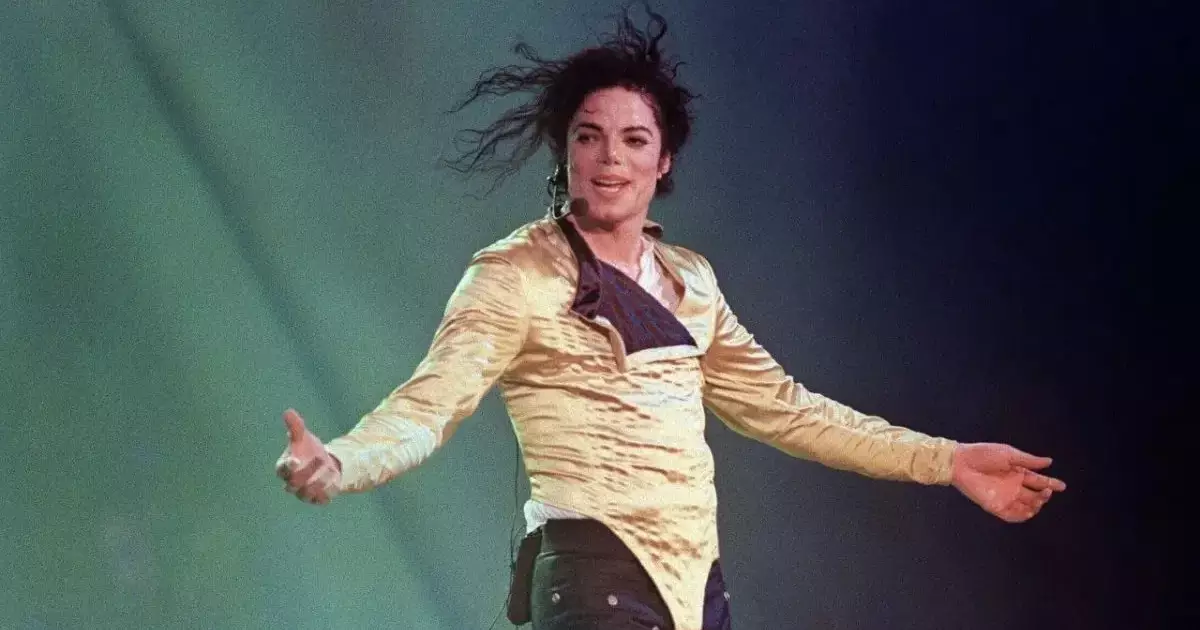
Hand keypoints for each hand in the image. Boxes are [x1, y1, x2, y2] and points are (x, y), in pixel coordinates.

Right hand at [274, 408, 340, 504]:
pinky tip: (335, 479)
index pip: (281, 470)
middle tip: (320, 458)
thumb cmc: (309, 449)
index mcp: (285, 468)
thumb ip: (296, 426)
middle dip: (306, 473)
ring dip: (319, 481)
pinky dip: (328, 490)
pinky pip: (322, 499)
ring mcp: (304, 493)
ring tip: (330, 468)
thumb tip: (288, 412)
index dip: (287, 467)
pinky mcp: (318, 499)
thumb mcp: (304, 436)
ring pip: (307, 494)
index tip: (296, 459)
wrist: (326, 463)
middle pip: (293, 485)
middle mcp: (292, 483)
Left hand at [951, 442, 1065, 522]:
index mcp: (1018, 473)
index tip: (1062, 486)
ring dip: (1036, 505)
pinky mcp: (995, 506)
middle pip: (1035, 495)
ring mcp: (1005, 497)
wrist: (961, 462)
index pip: (1038, 481)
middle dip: (1044, 495)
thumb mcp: (1008, 454)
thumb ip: (1028, 461)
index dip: (1051, 483)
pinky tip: (1030, 511)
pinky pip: (1012, 516)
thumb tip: (1049, 462)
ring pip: (1027, 507)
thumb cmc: (983, 455)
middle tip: (1047, 491)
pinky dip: (1022, 516)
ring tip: (1040, 499)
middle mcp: (1013, 486)